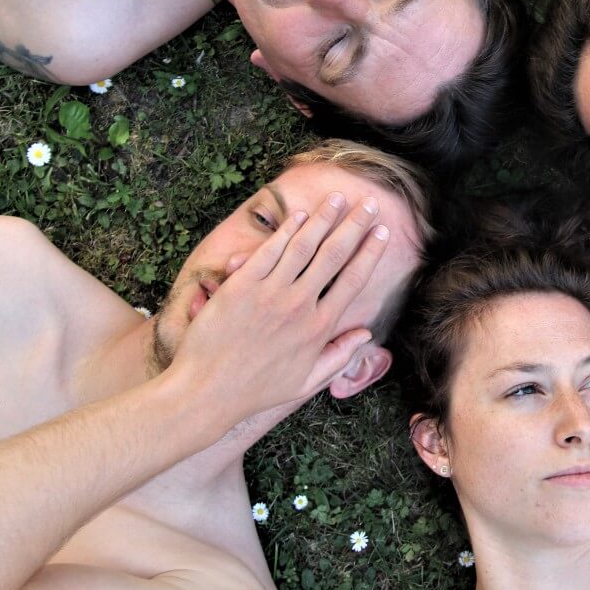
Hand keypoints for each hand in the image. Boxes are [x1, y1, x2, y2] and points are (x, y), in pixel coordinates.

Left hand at [166, 193, 389, 427]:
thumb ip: (339, 356)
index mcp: (319, 328)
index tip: (382, 232)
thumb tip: (365, 334)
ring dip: (324, 218)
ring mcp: (270, 293)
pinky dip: (287, 230)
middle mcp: (299, 306)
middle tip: (369, 204)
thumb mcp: (306, 381)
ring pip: (304, 245)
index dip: (370, 252)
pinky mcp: (242, 285)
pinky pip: (270, 250)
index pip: (353, 279)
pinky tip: (300, 215)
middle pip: (334, 254)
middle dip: (355, 225)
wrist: (207, 391)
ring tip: (338, 198)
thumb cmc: (256, 390)